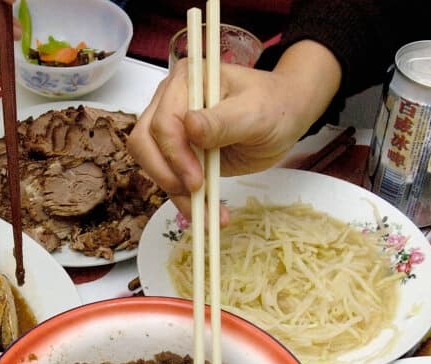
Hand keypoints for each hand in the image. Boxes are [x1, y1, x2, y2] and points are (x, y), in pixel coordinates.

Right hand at [127, 41, 340, 216]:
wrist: (286, 118)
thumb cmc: (274, 106)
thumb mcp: (255, 112)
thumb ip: (222, 121)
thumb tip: (190, 126)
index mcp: (187, 81)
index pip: (163, 121)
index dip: (175, 154)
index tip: (197, 180)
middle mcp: (170, 101)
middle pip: (144, 142)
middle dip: (166, 174)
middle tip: (196, 195)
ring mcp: (172, 128)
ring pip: (152, 165)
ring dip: (176, 193)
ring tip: (207, 214)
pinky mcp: (180, 153)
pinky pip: (171, 179)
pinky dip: (186, 201)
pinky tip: (208, 214)